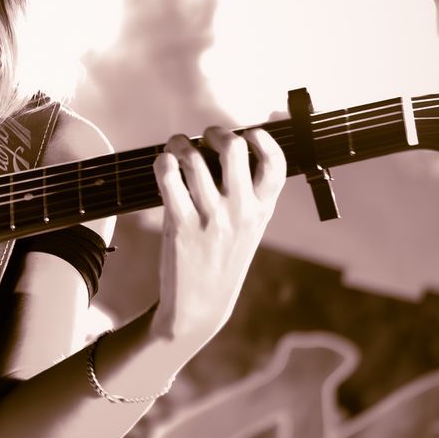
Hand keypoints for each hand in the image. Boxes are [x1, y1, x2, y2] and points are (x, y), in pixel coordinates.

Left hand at [150, 126, 285, 348]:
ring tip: (176, 147)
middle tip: (205, 138)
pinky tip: (164, 165)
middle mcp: (240, 210)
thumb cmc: (223, 259)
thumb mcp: (249, 229)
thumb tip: (240, 147)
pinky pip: (168, 177)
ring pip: (193, 158)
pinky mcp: (180, 224)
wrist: (200, 305)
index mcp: (263, 210)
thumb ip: (249, 193)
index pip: (275, 162)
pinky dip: (163, 162)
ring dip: (180, 143)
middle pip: (233, 147)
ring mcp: (210, 217)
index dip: (264, 138)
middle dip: (215, 132)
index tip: (250, 132)